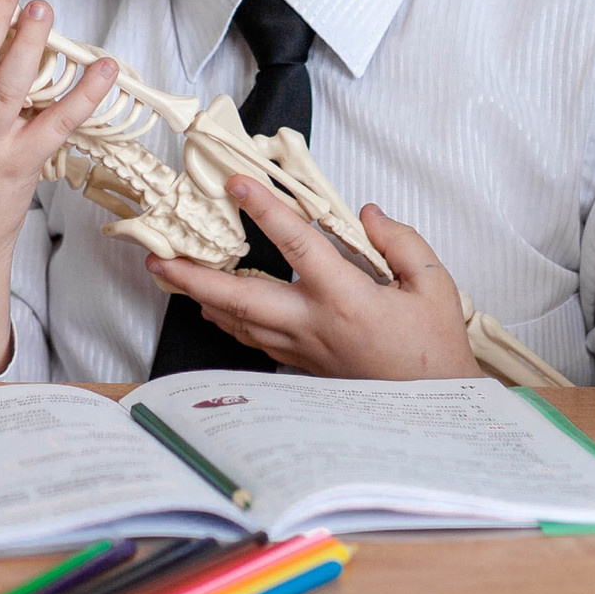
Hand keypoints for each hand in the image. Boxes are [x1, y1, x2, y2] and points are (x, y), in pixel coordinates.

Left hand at [146, 178, 480, 379]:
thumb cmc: (435, 348)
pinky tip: (216, 310)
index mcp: (346, 298)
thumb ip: (398, 241)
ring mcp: (304, 350)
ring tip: (172, 277)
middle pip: (241, 298)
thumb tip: (365, 213)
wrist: (434, 409)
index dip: (265, 210)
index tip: (236, 184)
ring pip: (240, 323)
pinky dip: (230, 323)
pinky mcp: (304, 366)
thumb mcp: (433, 285)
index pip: (297, 244)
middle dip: (195, 277)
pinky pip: (255, 341)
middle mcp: (314, 325)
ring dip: (203, 298)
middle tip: (160, 257)